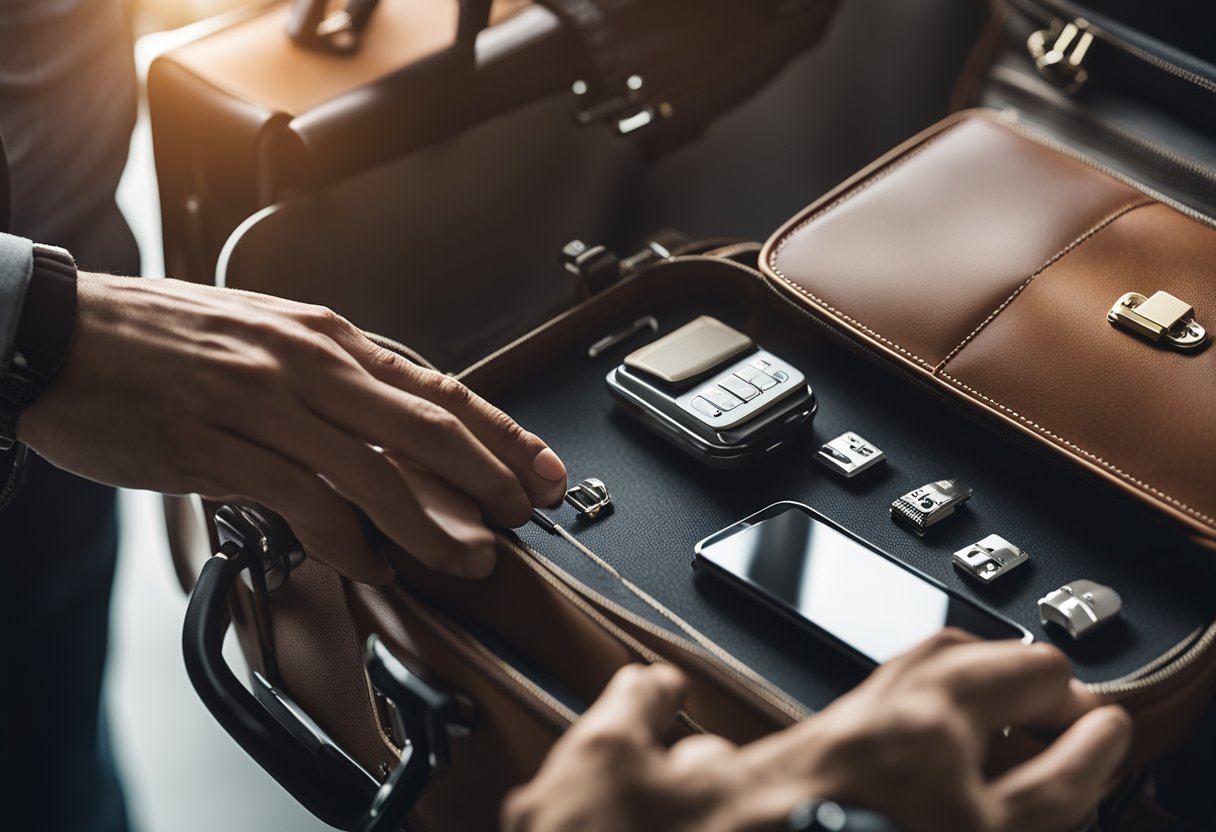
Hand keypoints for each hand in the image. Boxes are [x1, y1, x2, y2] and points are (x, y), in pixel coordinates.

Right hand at [17, 274, 567, 582]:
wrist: (63, 333)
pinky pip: (303, 504)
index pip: (437, 387)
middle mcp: (305, 366)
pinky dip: (348, 542)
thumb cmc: (165, 336)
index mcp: (325, 336)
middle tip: (524, 515)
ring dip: (431, 525)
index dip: (500, 433)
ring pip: (373, 475)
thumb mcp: (269, 334)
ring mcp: (262, 408)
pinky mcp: (217, 451)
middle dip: (487, 479)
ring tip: (467, 557)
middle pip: (424, 428)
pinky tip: (374, 564)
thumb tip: (402, 427)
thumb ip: (337, 380)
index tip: (541, 468)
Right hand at [503, 631, 1131, 831]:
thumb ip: (634, 711)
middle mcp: (929, 793)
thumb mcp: (606, 771)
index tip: (994, 652)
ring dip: (1087, 761)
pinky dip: (1041, 823)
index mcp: (860, 743)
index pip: (952, 659)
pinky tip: (1034, 820)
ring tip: (1103, 741)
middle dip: (1053, 686)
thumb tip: (650, 694)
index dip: (984, 648)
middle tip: (1064, 687)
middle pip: (1026, 702)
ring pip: (1059, 796)